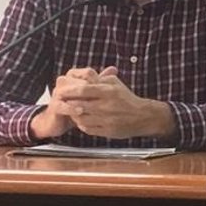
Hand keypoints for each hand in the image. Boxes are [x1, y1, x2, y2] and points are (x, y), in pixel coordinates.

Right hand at [32, 67, 108, 139]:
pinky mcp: (54, 105)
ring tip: (93, 103)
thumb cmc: (78, 105)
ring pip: (70, 91)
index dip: (99, 81)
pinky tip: (81, 111)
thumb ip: (101, 80)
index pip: (88, 72)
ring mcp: (57, 93)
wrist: (60, 121)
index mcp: (73, 75)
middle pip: (79, 81)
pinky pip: (62, 105)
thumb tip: (114, 69)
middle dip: (92, 89)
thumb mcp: (90, 93)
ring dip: (82, 98)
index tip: (110, 90)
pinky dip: (72, 108)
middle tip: (103, 97)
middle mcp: (64, 81)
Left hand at [58, 67, 176, 141]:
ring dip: (74, 115)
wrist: (143, 116)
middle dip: (68, 103)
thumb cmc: (126, 98)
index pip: (83, 90)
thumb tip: (82, 74)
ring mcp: (106, 120)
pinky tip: (82, 120)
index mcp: (108, 92)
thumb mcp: (114, 83)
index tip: (62, 90)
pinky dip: (81, 124)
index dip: (70, 90)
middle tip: (63, 101)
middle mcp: (107, 106)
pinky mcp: (107, 131)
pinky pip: (87, 128)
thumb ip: (98, 79)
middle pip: (79, 105)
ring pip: (80, 119)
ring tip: (73, 111)